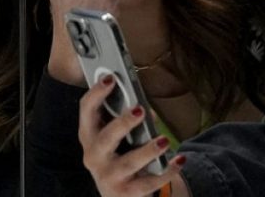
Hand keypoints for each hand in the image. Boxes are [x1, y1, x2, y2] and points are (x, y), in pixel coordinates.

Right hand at [79, 76, 186, 196]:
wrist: (118, 194)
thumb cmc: (117, 156)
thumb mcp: (116, 137)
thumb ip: (127, 120)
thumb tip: (145, 109)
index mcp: (89, 135)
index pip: (86, 110)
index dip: (96, 93)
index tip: (111, 78)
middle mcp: (94, 156)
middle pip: (105, 138)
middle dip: (123, 123)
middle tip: (141, 110)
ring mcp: (108, 177)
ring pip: (128, 163)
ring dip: (147, 150)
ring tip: (164, 140)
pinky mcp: (125, 192)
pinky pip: (148, 183)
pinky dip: (166, 171)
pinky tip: (179, 160)